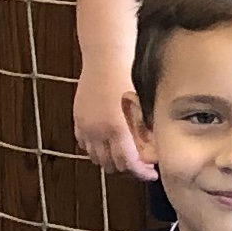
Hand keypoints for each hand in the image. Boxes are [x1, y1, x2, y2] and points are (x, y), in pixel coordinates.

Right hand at [73, 62, 153, 182]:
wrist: (106, 56)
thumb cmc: (129, 76)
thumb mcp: (143, 106)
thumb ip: (146, 131)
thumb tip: (153, 152)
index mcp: (118, 128)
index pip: (129, 164)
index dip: (142, 173)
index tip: (151, 174)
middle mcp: (98, 131)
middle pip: (111, 165)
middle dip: (127, 168)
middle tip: (141, 164)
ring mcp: (85, 125)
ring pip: (95, 157)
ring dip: (110, 160)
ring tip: (124, 154)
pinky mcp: (78, 119)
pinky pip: (84, 143)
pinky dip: (95, 148)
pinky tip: (107, 142)